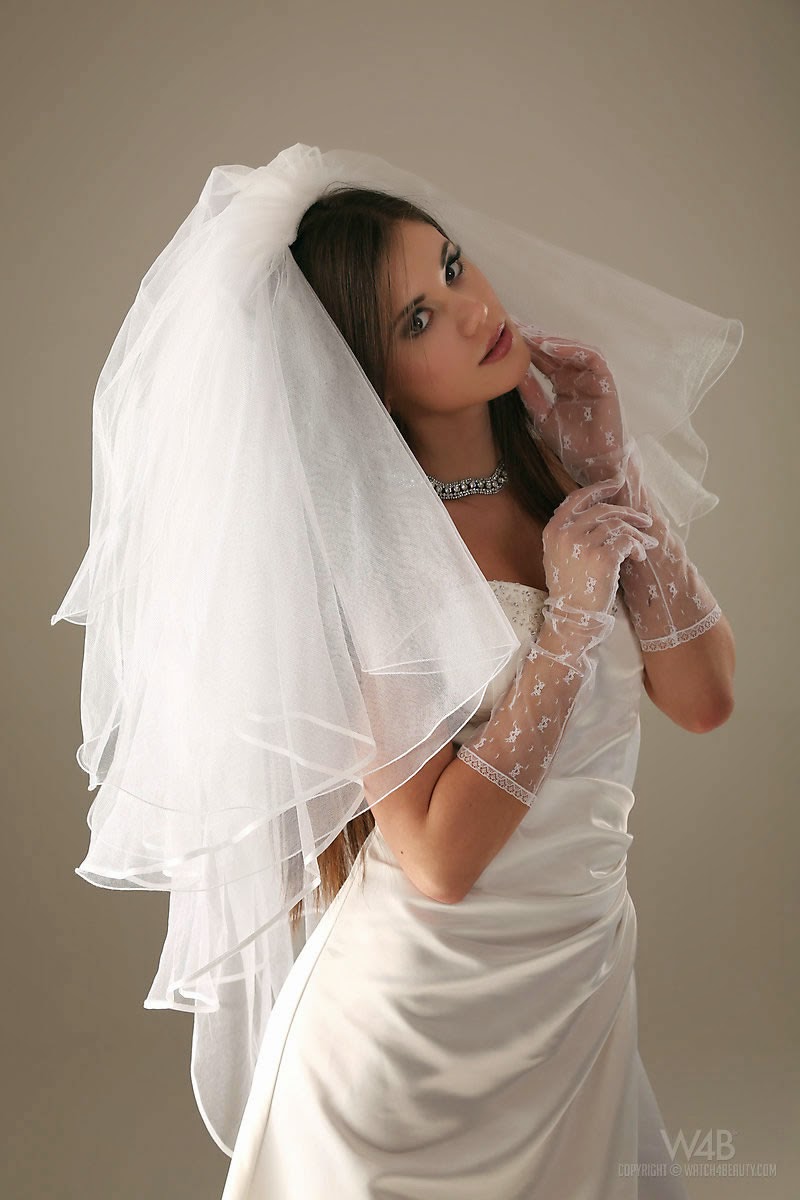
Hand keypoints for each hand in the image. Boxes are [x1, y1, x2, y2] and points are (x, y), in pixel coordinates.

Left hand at [513, 320, 629, 487]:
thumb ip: (530, 393)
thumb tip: (511, 372)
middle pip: (556, 351)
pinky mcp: (605, 381)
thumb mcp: (541, 414)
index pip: (544, 360)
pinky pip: (591, 358)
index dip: (527, 349)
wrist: (591, 465)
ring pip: (572, 350)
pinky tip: (551, 347)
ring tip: (531, 336)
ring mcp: (592, 378)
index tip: (505, 338)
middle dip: (536, 339)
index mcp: (563, 383)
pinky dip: (571, 350)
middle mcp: (577, 377)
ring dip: (552, 341)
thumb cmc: (569, 444)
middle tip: (515, 328)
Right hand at [542, 474, 658, 617]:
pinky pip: (626, 542)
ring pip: (618, 525)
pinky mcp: (603, 557)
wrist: (573, 615)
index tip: (616, 484)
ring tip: (645, 546)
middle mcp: (566, 533)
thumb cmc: (570, 586)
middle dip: (629, 514)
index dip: (599, 488)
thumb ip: (571, 531)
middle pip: (603, 510)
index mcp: (553, 529)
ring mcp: (584, 544)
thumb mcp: (558, 554)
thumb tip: (599, 512)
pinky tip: (638, 557)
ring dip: (636, 534)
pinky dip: (636, 547)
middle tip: (645, 521)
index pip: (578, 498)